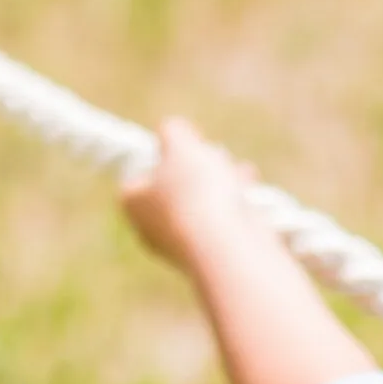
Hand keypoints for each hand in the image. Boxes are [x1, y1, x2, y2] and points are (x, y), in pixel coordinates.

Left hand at [121, 118, 265, 273]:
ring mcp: (181, 244)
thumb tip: (171, 130)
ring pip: (200, 202)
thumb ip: (172, 130)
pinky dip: (234, 203)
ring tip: (238, 170)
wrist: (226, 245)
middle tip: (214, 154)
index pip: (139, 174)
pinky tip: (250, 190)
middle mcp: (151, 227)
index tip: (183, 146)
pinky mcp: (210, 253)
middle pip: (173, 187)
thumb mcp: (180, 144)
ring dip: (222, 181)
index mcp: (133, 202)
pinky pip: (220, 221)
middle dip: (199, 167)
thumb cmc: (196, 192)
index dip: (162, 155)